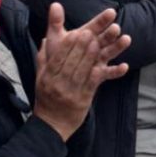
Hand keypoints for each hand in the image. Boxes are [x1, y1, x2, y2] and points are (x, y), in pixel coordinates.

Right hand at [33, 5, 129, 141]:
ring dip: (92, 56)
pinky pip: (95, 83)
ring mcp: (72, 92)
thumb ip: (44, 57)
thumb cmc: (47, 96)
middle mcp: (59, 84)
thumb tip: (46, 38)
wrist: (52, 124)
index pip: (57, 58)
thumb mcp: (40, 77)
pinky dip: (106, 73)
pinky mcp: (84, 99)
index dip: (67, 45)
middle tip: (91, 33)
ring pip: (83, 71)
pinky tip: (115, 65)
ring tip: (100, 43)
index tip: (75, 32)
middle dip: (81, 47)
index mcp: (47, 76)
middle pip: (71, 62)